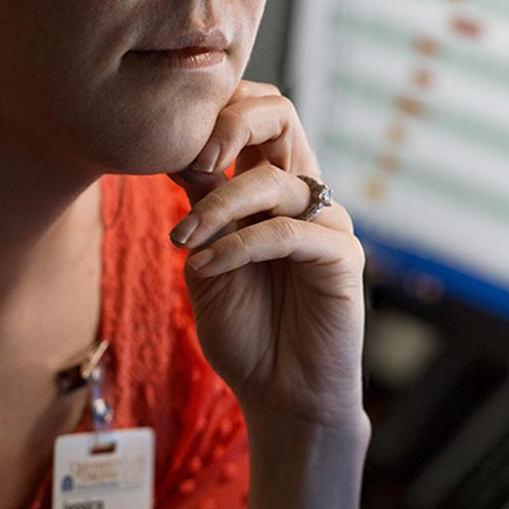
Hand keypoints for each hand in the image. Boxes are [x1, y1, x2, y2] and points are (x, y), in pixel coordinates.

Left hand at [167, 80, 365, 428]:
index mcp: (272, 186)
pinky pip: (286, 232)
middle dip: (229, 124)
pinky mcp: (341, 257)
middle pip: (280, 114)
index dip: (214, 112)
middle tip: (194, 164)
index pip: (254, 114)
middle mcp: (304, 194)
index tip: (166, 148)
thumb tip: (182, 153)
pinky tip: (206, 267)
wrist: (281, 395)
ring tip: (183, 242)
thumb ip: (202, 208)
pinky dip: (238, 246)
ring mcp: (328, 222)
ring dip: (218, 206)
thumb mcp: (206, 258)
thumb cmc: (246, 331)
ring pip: (274, 179)